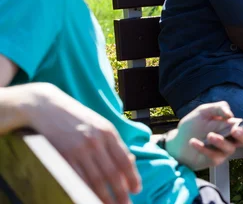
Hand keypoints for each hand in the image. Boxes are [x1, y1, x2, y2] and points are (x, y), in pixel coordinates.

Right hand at [25, 83, 140, 203]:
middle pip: (111, 174)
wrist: (47, 107)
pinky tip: (89, 200)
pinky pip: (76, 180)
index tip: (136, 190)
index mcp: (108, 132)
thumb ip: (114, 143)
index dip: (132, 178)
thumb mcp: (101, 125)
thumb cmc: (77, 118)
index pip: (124, 160)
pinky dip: (84, 192)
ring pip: (94, 180)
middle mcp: (95, 141)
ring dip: (103, 198)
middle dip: (120, 193)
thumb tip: (130, 163)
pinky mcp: (62, 156)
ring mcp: (78, 150)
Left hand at [165, 101, 242, 170]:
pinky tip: (194, 142)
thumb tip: (230, 114)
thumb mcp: (203, 111)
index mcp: (232, 125)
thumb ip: (218, 107)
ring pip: (230, 149)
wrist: (177, 141)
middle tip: (234, 129)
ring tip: (209, 135)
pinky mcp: (214, 160)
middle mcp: (231, 139)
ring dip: (221, 141)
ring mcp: (223, 151)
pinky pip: (213, 155)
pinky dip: (203, 148)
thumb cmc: (193, 124)